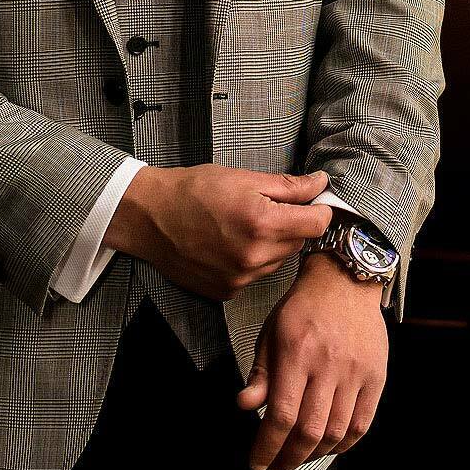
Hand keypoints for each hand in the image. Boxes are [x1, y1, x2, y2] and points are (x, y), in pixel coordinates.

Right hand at [104, 164, 333, 300]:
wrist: (150, 217)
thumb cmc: (192, 192)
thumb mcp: (244, 178)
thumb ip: (289, 186)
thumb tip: (320, 184)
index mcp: (262, 223)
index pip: (318, 224)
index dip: (318, 209)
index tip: (312, 202)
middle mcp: (254, 256)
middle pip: (299, 243)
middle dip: (291, 225)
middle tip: (264, 208)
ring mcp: (240, 278)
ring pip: (278, 260)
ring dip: (271, 244)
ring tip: (241, 226)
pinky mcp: (227, 290)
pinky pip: (255, 275)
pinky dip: (251, 261)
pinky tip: (229, 245)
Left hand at [236, 251, 388, 469]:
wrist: (345, 281)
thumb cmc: (303, 308)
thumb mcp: (270, 333)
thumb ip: (260, 373)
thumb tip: (245, 405)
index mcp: (297, 354)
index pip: (281, 415)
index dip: (267, 447)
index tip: (258, 464)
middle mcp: (328, 366)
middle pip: (310, 431)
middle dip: (288, 459)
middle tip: (276, 468)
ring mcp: (356, 372)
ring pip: (336, 432)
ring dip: (314, 455)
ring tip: (299, 458)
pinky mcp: (376, 376)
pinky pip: (362, 423)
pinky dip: (345, 444)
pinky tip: (329, 448)